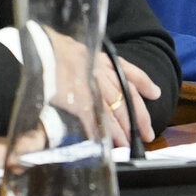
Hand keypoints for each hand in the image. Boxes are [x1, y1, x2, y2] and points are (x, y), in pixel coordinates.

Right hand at [40, 26, 160, 146]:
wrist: (40, 51)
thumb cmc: (59, 51)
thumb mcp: (85, 51)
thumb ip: (104, 65)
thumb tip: (142, 87)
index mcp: (104, 62)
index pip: (131, 74)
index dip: (145, 85)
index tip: (155, 94)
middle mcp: (102, 75)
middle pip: (126, 99)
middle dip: (138, 119)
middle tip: (146, 135)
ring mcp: (91, 89)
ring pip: (112, 113)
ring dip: (121, 131)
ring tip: (127, 144)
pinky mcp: (77, 102)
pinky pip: (92, 121)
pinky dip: (98, 133)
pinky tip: (103, 143)